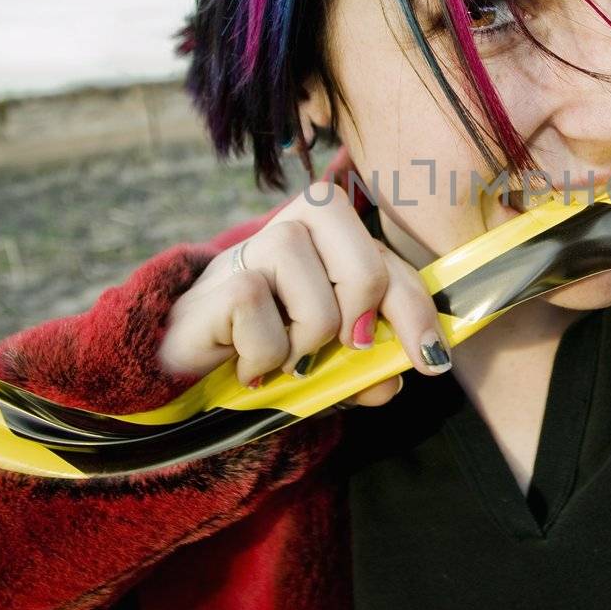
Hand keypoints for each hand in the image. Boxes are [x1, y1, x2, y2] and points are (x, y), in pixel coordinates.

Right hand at [157, 180, 452, 408]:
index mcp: (332, 240)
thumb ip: (363, 371)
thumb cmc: (260, 353)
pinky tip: (244, 361)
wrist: (178, 369)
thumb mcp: (326, 366)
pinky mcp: (222, 281)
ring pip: (318, 302)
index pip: (391, 267)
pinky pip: (267, 324)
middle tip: (341, 348)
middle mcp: (297, 229)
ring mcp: (257, 249)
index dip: (417, 313)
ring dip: (305, 345)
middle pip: (367, 268)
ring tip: (279, 354)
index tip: (432, 361)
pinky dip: (264, 358)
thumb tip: (393, 380)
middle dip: (363, 322)